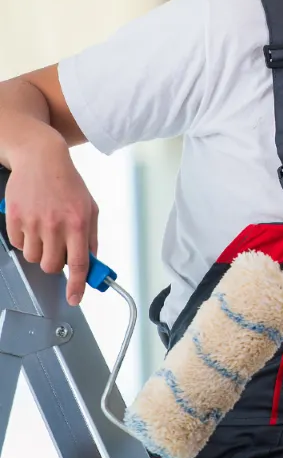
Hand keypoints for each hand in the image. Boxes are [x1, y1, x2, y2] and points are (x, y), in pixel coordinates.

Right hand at [4, 137, 98, 305]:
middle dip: (55, 263)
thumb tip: (91, 263)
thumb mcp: (90, 208)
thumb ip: (91, 237)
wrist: (41, 159)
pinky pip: (19, 245)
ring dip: (40, 251)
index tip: (75, 298)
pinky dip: (26, 240)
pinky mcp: (14, 218)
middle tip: (58, 248)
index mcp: (77, 222)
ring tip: (45, 230)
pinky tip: (32, 223)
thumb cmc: (68, 183)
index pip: (78, 263)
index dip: (77, 285)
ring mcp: (33, 222)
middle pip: (52, 266)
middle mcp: (55, 224)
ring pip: (34, 258)